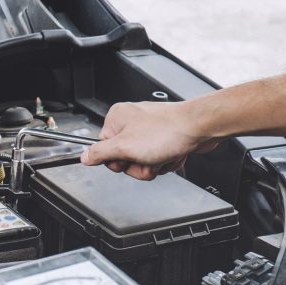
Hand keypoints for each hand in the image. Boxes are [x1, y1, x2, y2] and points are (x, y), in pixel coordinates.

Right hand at [80, 101, 218, 180]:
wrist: (200, 128)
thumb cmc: (167, 132)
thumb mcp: (124, 147)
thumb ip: (100, 153)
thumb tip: (84, 157)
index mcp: (117, 118)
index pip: (104, 149)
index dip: (117, 160)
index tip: (128, 158)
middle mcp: (131, 121)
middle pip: (123, 158)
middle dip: (138, 166)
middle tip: (148, 159)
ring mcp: (149, 129)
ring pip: (141, 161)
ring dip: (153, 165)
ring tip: (162, 156)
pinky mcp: (163, 136)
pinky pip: (156, 158)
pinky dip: (165, 161)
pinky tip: (171, 153)